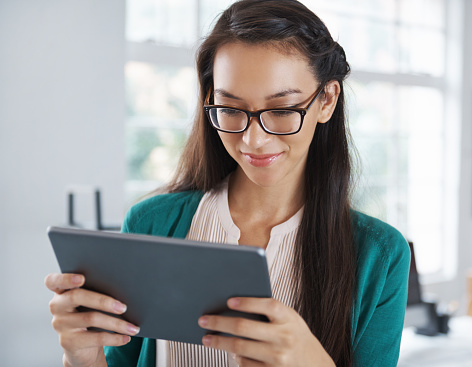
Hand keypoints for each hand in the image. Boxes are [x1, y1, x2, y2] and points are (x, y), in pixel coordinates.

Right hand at [44, 273, 139, 366]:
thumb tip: (125, 289)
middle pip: (76, 297)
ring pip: (91, 318)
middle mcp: (57, 306)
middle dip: (103, 300)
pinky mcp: (68, 342)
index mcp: (61, 291)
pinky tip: (126, 337)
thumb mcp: (91, 302)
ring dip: (117, 323)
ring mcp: (60, 324)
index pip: (53, 281)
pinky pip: (95, 338)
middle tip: (124, 307)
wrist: (83, 346)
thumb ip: (98, 291)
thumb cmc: (91, 314)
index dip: (66, 278)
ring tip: (133, 327)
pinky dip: (114, 338)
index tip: (82, 278)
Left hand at [198, 297, 334, 366]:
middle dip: (219, 323)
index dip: (247, 302)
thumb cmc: (296, 335)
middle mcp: (284, 337)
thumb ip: (269, 311)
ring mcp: (278, 358)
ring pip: (240, 348)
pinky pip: (245, 364)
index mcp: (288, 318)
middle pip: (244, 328)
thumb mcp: (290, 318)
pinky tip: (230, 352)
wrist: (315, 365)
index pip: (267, 305)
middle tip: (204, 320)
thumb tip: (233, 306)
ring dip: (220, 342)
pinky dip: (235, 357)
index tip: (229, 301)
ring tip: (208, 338)